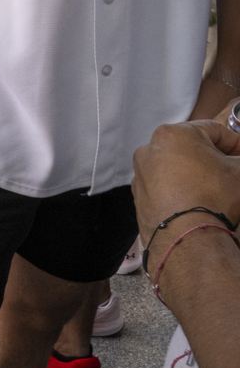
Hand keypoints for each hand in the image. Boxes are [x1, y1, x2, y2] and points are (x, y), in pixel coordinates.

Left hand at [131, 118, 239, 246]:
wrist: (185, 236)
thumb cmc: (215, 195)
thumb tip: (235, 163)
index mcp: (172, 134)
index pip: (214, 130)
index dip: (236, 143)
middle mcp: (148, 150)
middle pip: (192, 148)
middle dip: (215, 158)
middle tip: (232, 171)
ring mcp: (140, 174)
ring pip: (176, 167)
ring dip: (197, 174)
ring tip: (216, 188)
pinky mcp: (138, 197)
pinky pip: (165, 186)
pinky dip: (181, 189)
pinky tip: (197, 202)